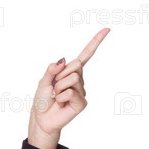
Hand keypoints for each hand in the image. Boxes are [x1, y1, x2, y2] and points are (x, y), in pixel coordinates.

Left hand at [28, 28, 110, 148]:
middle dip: (61, 74)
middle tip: (54, 86)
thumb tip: (63, 60)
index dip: (95, 42)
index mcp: (70, 72)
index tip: (107, 29)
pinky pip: (71, 92)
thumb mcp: (43, 81)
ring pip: (73, 78)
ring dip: (59, 87)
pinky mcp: (82, 102)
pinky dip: (61, 96)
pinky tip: (60, 103)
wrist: (41, 118)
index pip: (85, 55)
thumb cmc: (42, 100)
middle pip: (76, 65)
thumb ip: (52, 69)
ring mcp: (82, 91)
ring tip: (56, 96)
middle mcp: (79, 80)